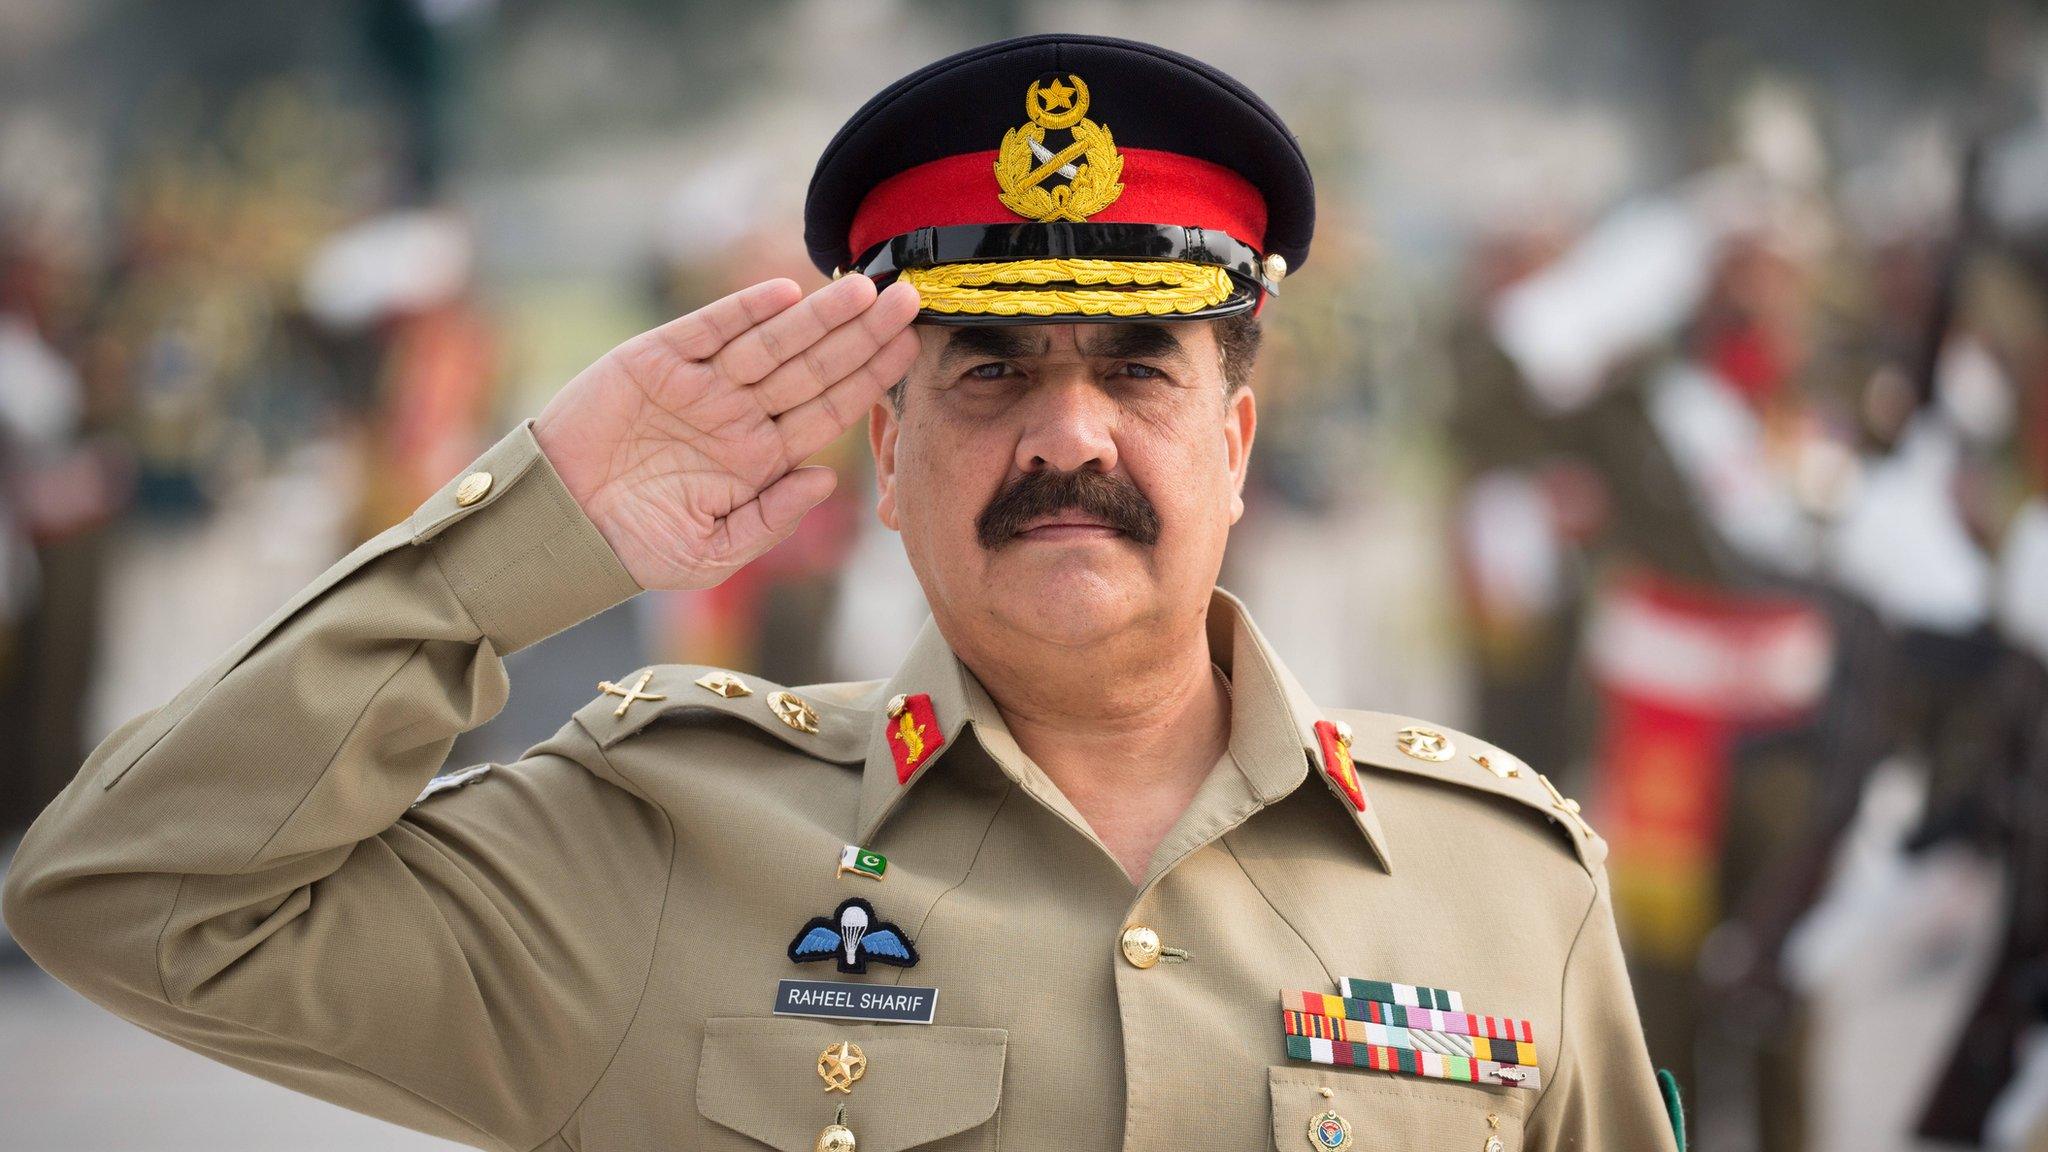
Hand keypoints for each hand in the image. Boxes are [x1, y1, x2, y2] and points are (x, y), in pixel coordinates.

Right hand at [533, 275, 921, 589]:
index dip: (870, 378)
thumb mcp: (714, 552)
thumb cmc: (637, 547)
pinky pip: (709, 329)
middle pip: (813, 366)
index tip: (912, 349)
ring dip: (817, 316)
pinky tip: (786, 293)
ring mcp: (701, 384)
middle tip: (909, 300)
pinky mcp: (656, 360)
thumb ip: (772, 519)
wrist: (560, 528)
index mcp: (761, 456)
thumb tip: (825, 478)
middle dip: (862, 335)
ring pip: (772, 342)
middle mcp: (739, 413)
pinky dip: (743, 310)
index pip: (828, 408)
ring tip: (864, 289)